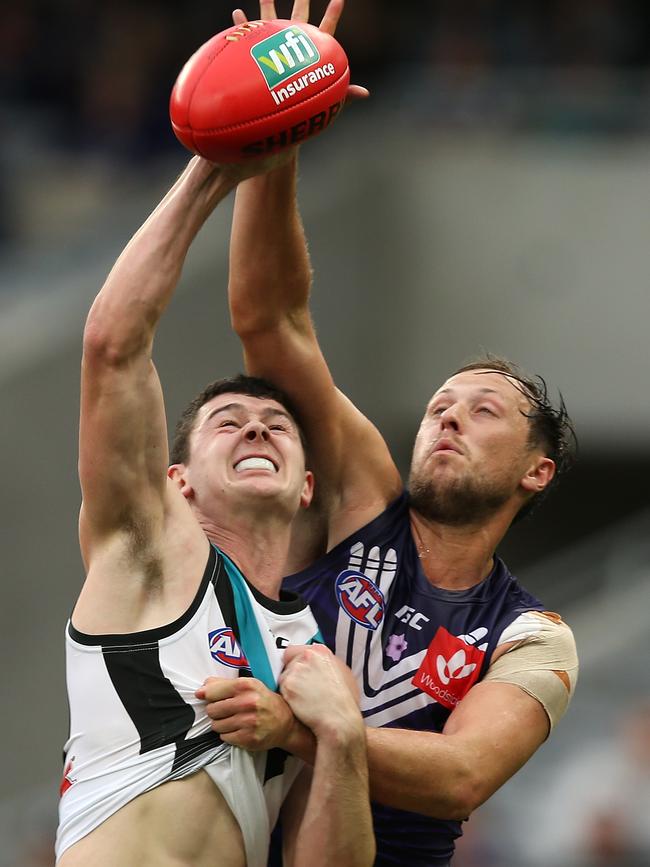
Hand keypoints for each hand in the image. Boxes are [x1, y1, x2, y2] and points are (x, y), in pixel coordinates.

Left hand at [197, 675, 295, 750]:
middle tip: (227, 710)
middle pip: (212, 710)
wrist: (285, 722)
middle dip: (216, 711)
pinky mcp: (248, 738)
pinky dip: (228, 734)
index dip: (209, 696)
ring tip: (233, 720)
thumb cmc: (263, 701)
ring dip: (221, 724)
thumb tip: (201, 689)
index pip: (212, 692)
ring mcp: (248, 722)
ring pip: (216, 725)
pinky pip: (224, 738)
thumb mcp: (248, 685)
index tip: (211, 698)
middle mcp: (247, 702)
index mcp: (245, 686)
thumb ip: (223, 684)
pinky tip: (238, 729)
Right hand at [232, 0, 368, 102]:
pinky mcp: (257, 58)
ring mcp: (276, 49)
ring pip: (272, 22)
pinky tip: (238, 13)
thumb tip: (365, 93)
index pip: (326, 28)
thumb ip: (347, 94)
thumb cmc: (309, 112)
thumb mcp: (330, 101)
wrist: (284, 121)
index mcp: (313, 52)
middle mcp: (295, 46)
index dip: (333, 13)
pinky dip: (243, 27)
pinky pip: (248, 39)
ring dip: (268, 5)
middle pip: (300, 16)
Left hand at [279, 645, 363, 742]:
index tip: (299, 671)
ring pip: (283, 676)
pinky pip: (280, 689)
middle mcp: (307, 656)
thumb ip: (327, 664)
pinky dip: (287, 697)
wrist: (339, 718)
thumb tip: (319, 664)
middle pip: (288, 662)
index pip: (295, 650)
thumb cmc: (343, 701)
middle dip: (293, 675)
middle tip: (302, 688)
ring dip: (289, 686)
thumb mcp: (342, 673)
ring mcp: (297, 669)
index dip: (296, 662)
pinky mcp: (288, 684)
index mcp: (321, 651)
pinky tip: (299, 704)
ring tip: (304, 698)